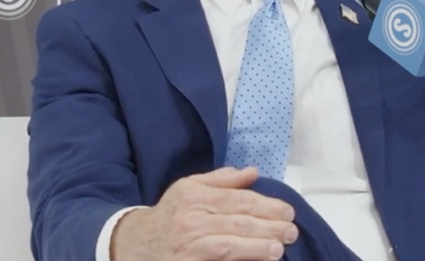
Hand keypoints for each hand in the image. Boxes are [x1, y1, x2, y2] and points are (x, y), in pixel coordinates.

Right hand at [111, 166, 297, 260]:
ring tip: (280, 247)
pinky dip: (241, 257)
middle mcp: (191, 216)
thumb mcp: (188, 188)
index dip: (266, 205)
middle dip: (270, 225)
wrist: (132, 244)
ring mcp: (188, 241)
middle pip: (238, 220)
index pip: (238, 199)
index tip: (288, 212)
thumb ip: (221, 180)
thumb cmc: (168, 215)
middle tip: (291, 230)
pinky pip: (218, 258)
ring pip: (229, 242)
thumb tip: (253, 172)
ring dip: (258, 245)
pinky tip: (260, 258)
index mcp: (195, 194)